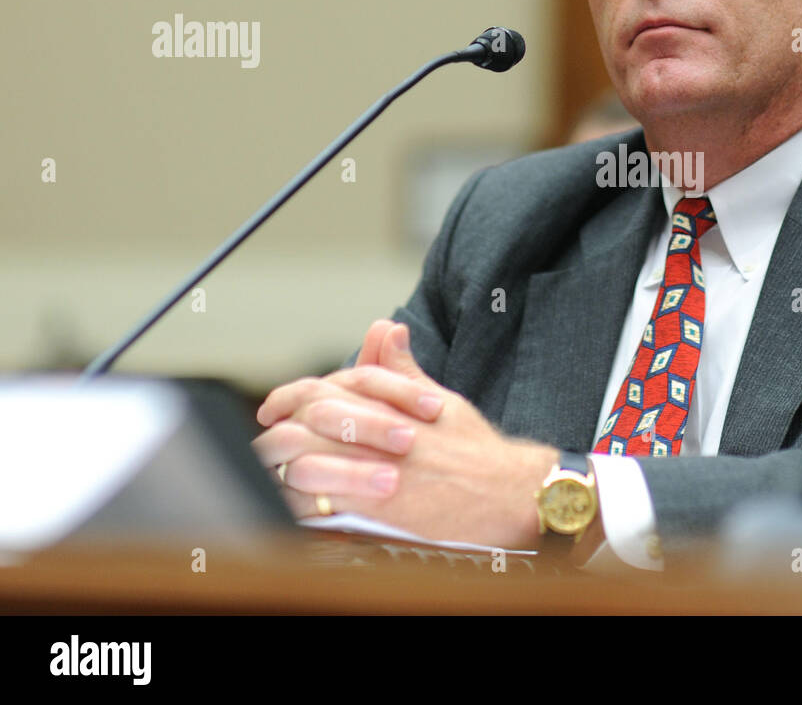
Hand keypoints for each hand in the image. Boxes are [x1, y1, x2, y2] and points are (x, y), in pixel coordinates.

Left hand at [254, 319, 557, 549]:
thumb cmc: (477, 450)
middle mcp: (383, 428)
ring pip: (309, 455)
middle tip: (263, 437)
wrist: (507, 492)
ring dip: (281, 461)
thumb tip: (386, 330)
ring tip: (268, 468)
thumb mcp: (442, 400)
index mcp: (394, 402)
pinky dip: (300, 499)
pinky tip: (289, 501)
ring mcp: (380, 464)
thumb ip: (403, 370)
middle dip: (279, 426)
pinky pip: (324, 499)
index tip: (275, 406)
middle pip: (312, 416)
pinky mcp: (380, 502)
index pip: (329, 386)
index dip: (293, 394)